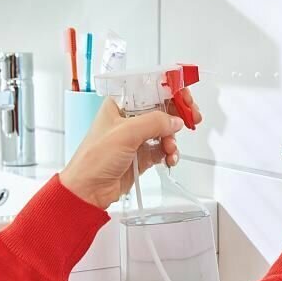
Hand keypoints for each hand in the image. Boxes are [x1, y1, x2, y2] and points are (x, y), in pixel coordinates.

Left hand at [59, 89, 201, 209]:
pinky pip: (163, 149)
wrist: (88, 191)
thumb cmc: (93, 159)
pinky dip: (170, 152)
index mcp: (119, 105)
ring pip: (165, 130)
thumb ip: (154, 122)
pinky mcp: (141, 155)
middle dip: (178, 113)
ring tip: (170, 147)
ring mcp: (136, 138)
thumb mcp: (125, 133)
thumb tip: (175, 120)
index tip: (184, 95)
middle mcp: (128, 119)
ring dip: (173, 138)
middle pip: (161, 108)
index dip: (169, 89)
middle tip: (193, 117)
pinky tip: (170, 158)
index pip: (149, 89)